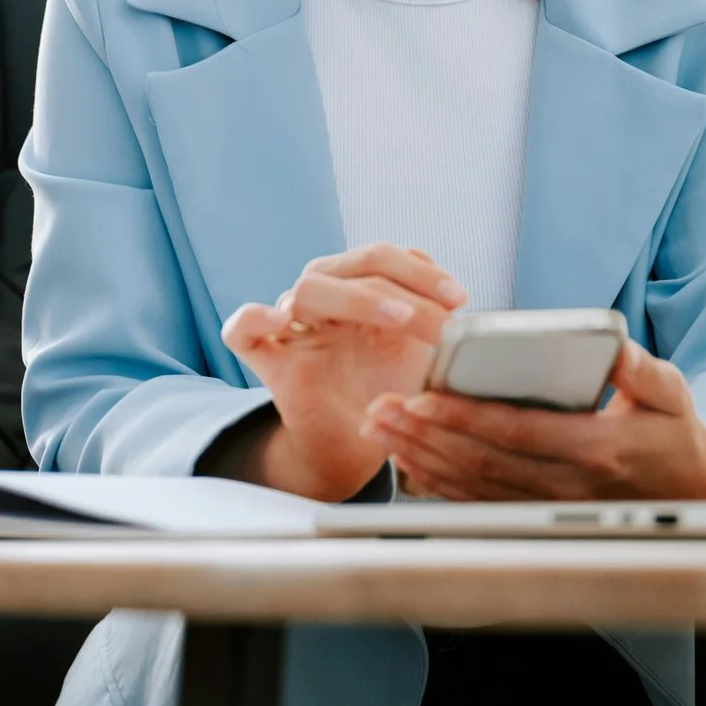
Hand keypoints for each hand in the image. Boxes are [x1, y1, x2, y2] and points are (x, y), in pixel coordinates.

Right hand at [217, 244, 467, 501]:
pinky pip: (241, 329)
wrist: (356, 447)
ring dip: (359, 297)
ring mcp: (294, 327)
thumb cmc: (389, 392)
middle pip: (350, 265)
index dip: (423, 273)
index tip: (462, 300)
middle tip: (440, 320)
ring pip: (308, 289)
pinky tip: (279, 323)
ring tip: (399, 319)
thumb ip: (438, 324)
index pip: (385, 258)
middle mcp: (325, 297)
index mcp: (360, 287)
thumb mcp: (423, 355)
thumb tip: (464, 308)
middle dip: (402, 285)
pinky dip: (253, 319)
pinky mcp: (269, 362)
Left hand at [358, 340, 705, 500]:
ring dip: (420, 456)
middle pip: (480, 459)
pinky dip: (436, 481)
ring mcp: (546, 505)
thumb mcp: (670, 394)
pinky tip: (407, 459)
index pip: (517, 431)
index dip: (466, 416)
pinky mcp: (535, 512)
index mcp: (594, 448)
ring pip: (470, 483)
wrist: (688, 493)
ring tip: (380, 427)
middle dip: (424, 433)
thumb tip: (611, 345)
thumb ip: (641, 370)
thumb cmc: (672, 434)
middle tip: (381, 408)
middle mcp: (564, 484)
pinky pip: (476, 501)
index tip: (424, 397)